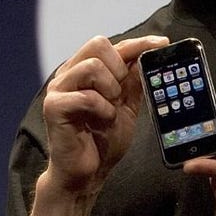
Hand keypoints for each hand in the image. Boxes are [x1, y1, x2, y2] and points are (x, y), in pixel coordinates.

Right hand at [42, 34, 167, 195]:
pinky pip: (86, 96)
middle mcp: (69, 74)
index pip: (112, 45)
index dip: (139, 42)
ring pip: (92, 66)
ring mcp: (58, 89)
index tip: (162, 43)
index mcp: (84, 70)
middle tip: (120, 92)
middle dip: (119, 67)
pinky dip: (103, 109)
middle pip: (98, 44)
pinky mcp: (53, 107)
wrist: (86, 173)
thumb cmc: (102, 139)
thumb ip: (132, 80)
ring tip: (110, 108)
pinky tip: (103, 120)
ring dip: (110, 89)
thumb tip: (148, 54)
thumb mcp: (126, 105)